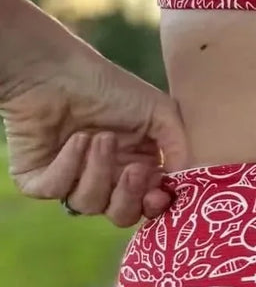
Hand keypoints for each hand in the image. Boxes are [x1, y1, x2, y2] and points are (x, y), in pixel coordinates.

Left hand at [3, 50, 188, 226]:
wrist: (57, 72)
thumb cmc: (110, 88)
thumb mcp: (160, 111)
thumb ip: (180, 147)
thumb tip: (186, 179)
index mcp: (135, 167)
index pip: (147, 204)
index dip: (153, 205)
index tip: (159, 194)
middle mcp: (104, 179)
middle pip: (120, 215)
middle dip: (128, 196)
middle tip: (133, 169)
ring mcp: (70, 181)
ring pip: (87, 204)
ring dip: (98, 170)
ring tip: (98, 137)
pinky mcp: (37, 180)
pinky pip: (55, 191)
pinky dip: (68, 166)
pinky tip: (74, 140)